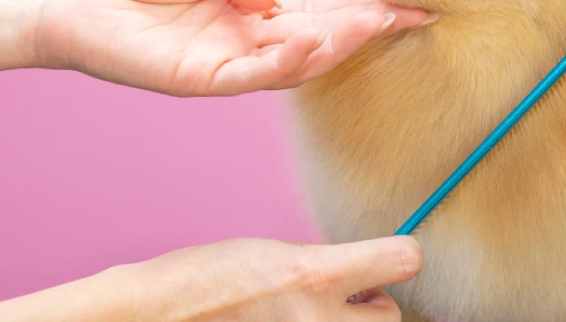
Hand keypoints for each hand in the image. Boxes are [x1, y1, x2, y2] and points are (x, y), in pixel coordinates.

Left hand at [0, 0, 433, 91]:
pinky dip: (283, 61)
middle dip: (363, 28)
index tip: (407, 1)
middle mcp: (247, 37)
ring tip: (368, 21)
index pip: (318, 10)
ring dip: (333, 43)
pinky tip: (309, 42)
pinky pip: (251, 76)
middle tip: (405, 12)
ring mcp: (226, 61)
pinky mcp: (199, 78)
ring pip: (294, 63)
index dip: (362, 8)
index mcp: (250, 6)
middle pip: (318, 38)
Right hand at [133, 236, 422, 320]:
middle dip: (371, 304)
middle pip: (391, 316)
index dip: (400, 254)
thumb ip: (324, 261)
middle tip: (341, 297)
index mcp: (315, 274)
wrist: (160, 315)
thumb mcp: (274, 251)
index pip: (405, 259)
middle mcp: (318, 320)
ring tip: (312, 315)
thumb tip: (362, 270)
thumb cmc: (208, 277)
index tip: (390, 255)